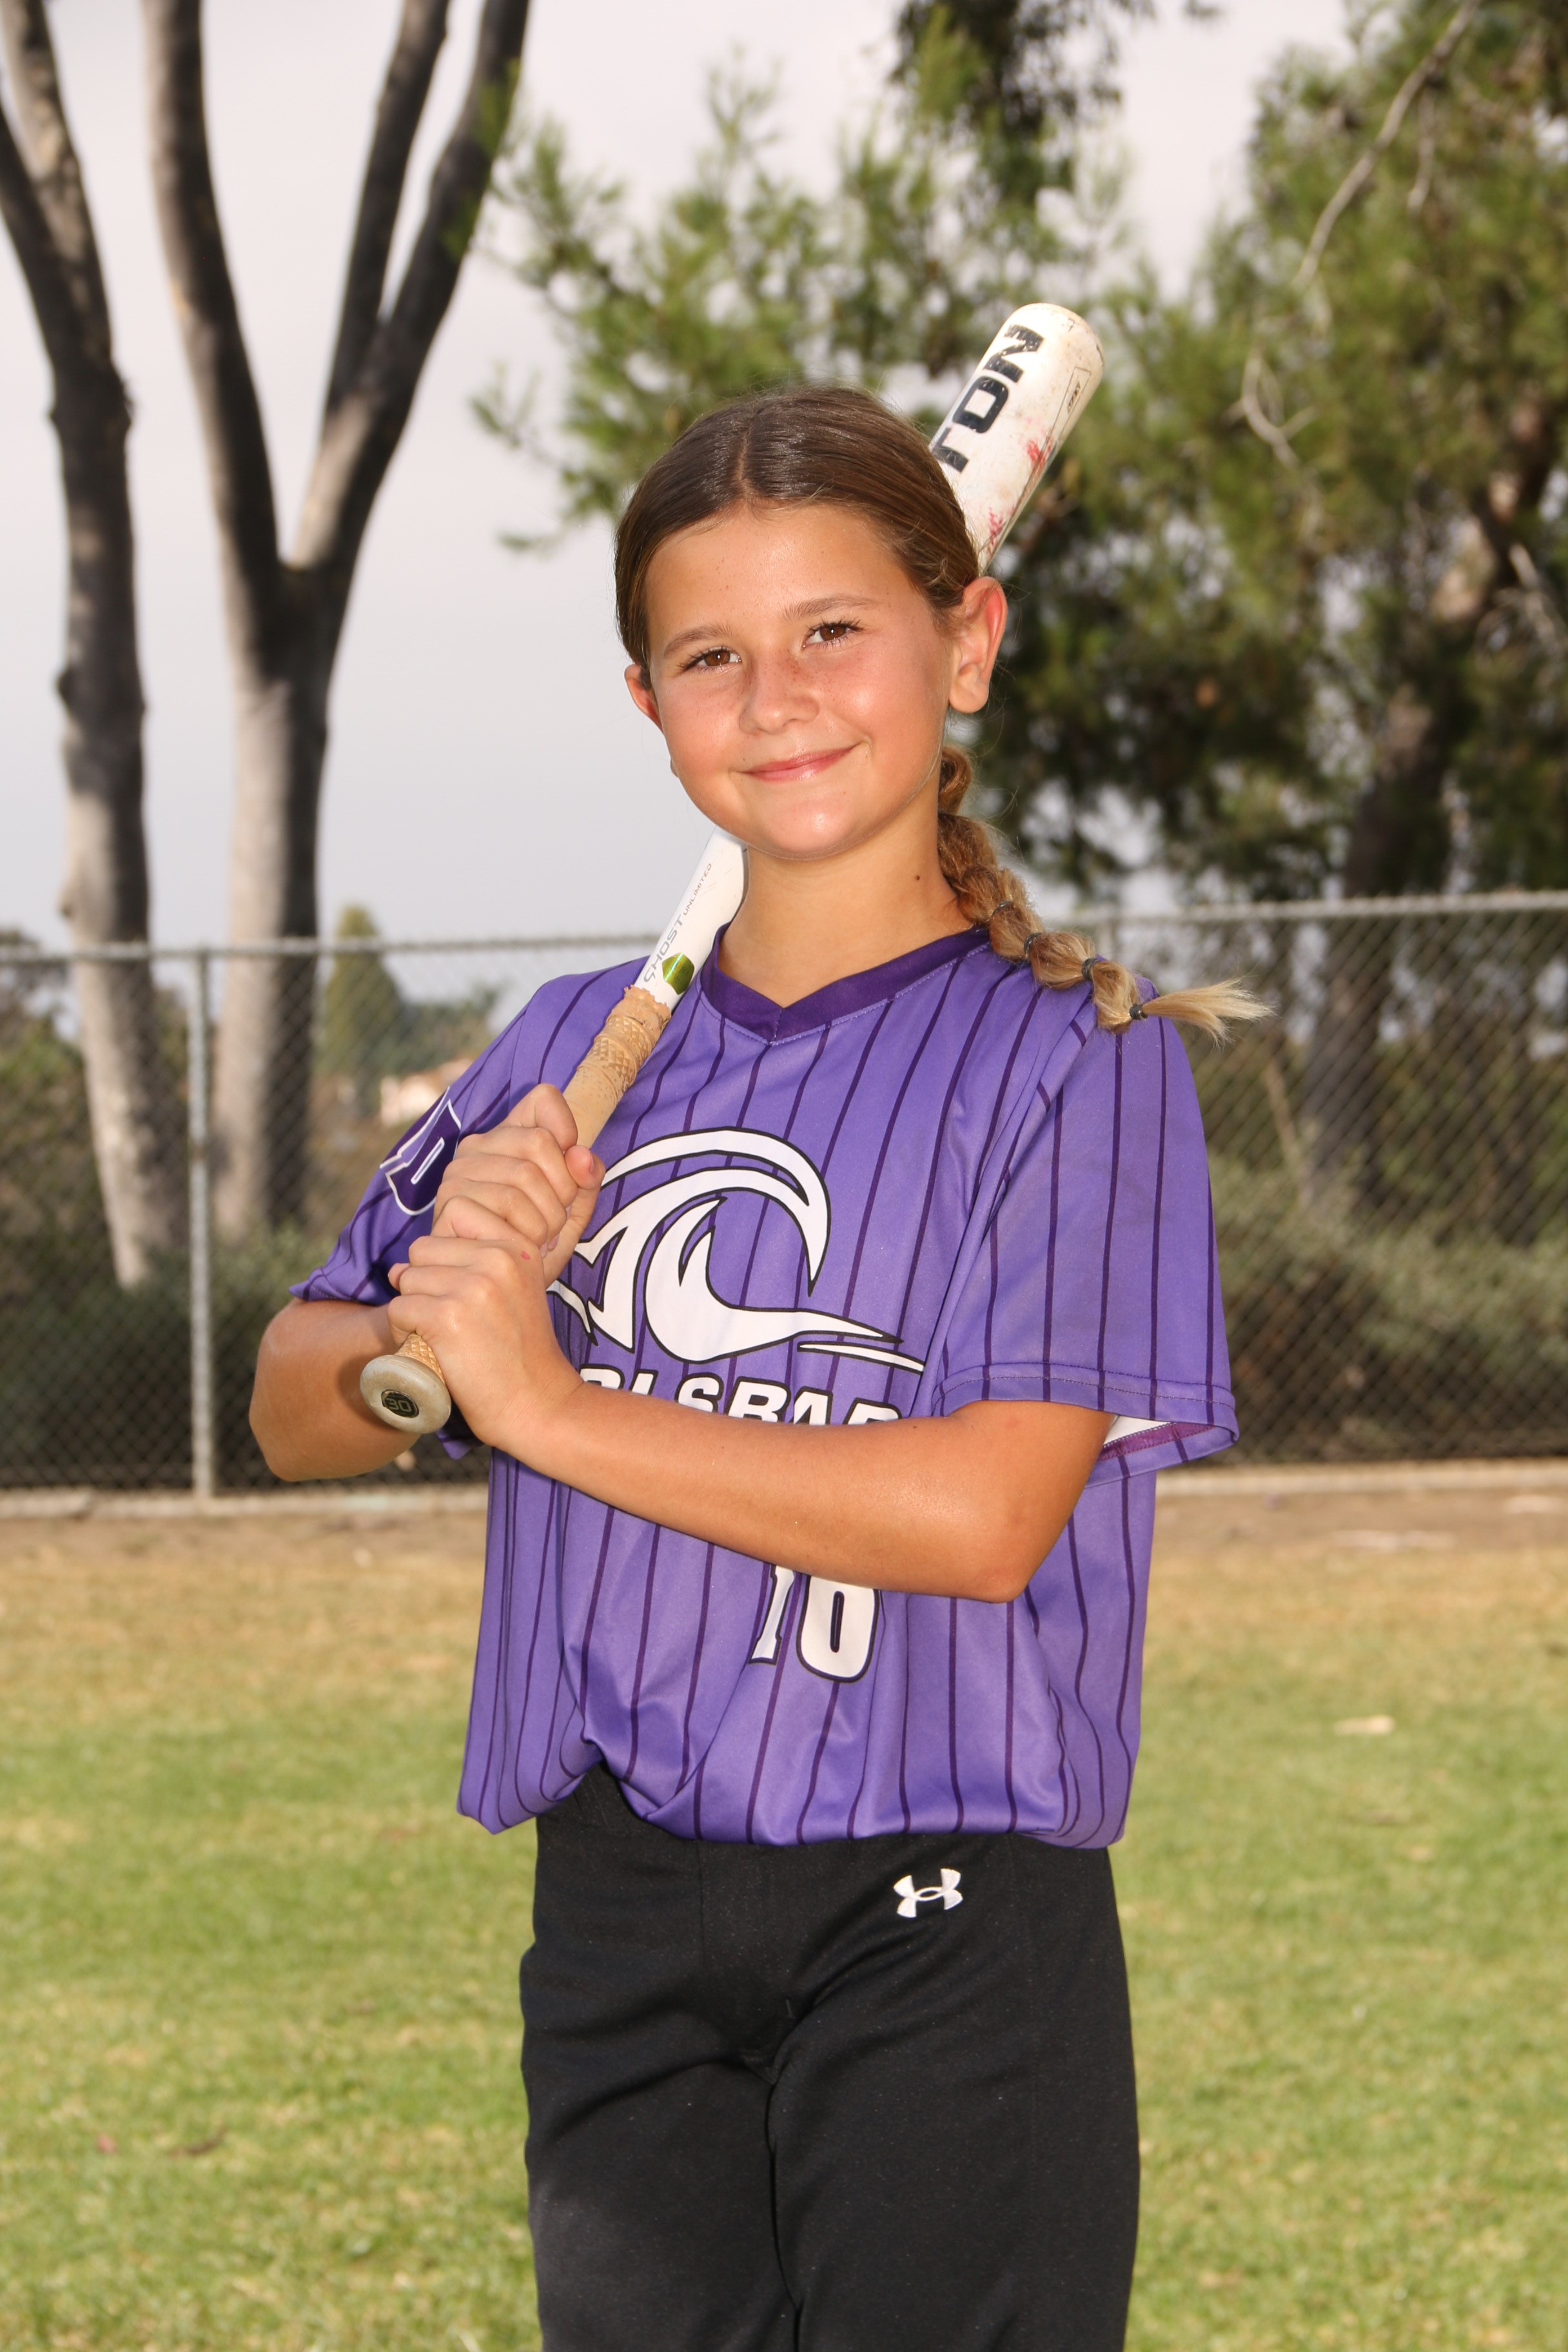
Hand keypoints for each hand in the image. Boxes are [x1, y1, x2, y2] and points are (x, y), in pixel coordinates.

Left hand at [387, 1210, 581, 1456]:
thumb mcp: (514, 1291)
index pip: (457, 1210)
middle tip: (449, 1317)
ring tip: (441, 1335)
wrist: (537, 1403)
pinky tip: (428, 1347)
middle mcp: (498, 1258)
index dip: (445, 1250)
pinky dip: (402, 1330)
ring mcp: (473, 1286)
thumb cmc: (520, 1353)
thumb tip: (398, 1267)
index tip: (462, 1285)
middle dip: (425, 1281)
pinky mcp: (447, 1317)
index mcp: (519, 1246)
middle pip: (424, 1247)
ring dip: (413, 1307)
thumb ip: (472, 1265)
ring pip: (408, 1277)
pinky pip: (399, 1308)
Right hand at [430, 1084, 600, 1285]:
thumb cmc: (531, 1252)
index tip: (572, 1173)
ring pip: (524, 1177)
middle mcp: (478, 1147)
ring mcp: (458, 1173)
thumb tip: (583, 1157)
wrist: (492, 1298)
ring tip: (537, 1244)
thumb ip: (585, 1183)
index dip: (568, 1128)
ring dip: (545, 1221)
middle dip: (562, 1194)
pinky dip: (524, 1236)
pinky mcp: (449, 1202)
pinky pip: (504, 1205)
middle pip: (540, 1142)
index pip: (543, 1099)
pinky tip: (518, 1252)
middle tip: (554, 1227)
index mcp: (508, 1138)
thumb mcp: (570, 1215)